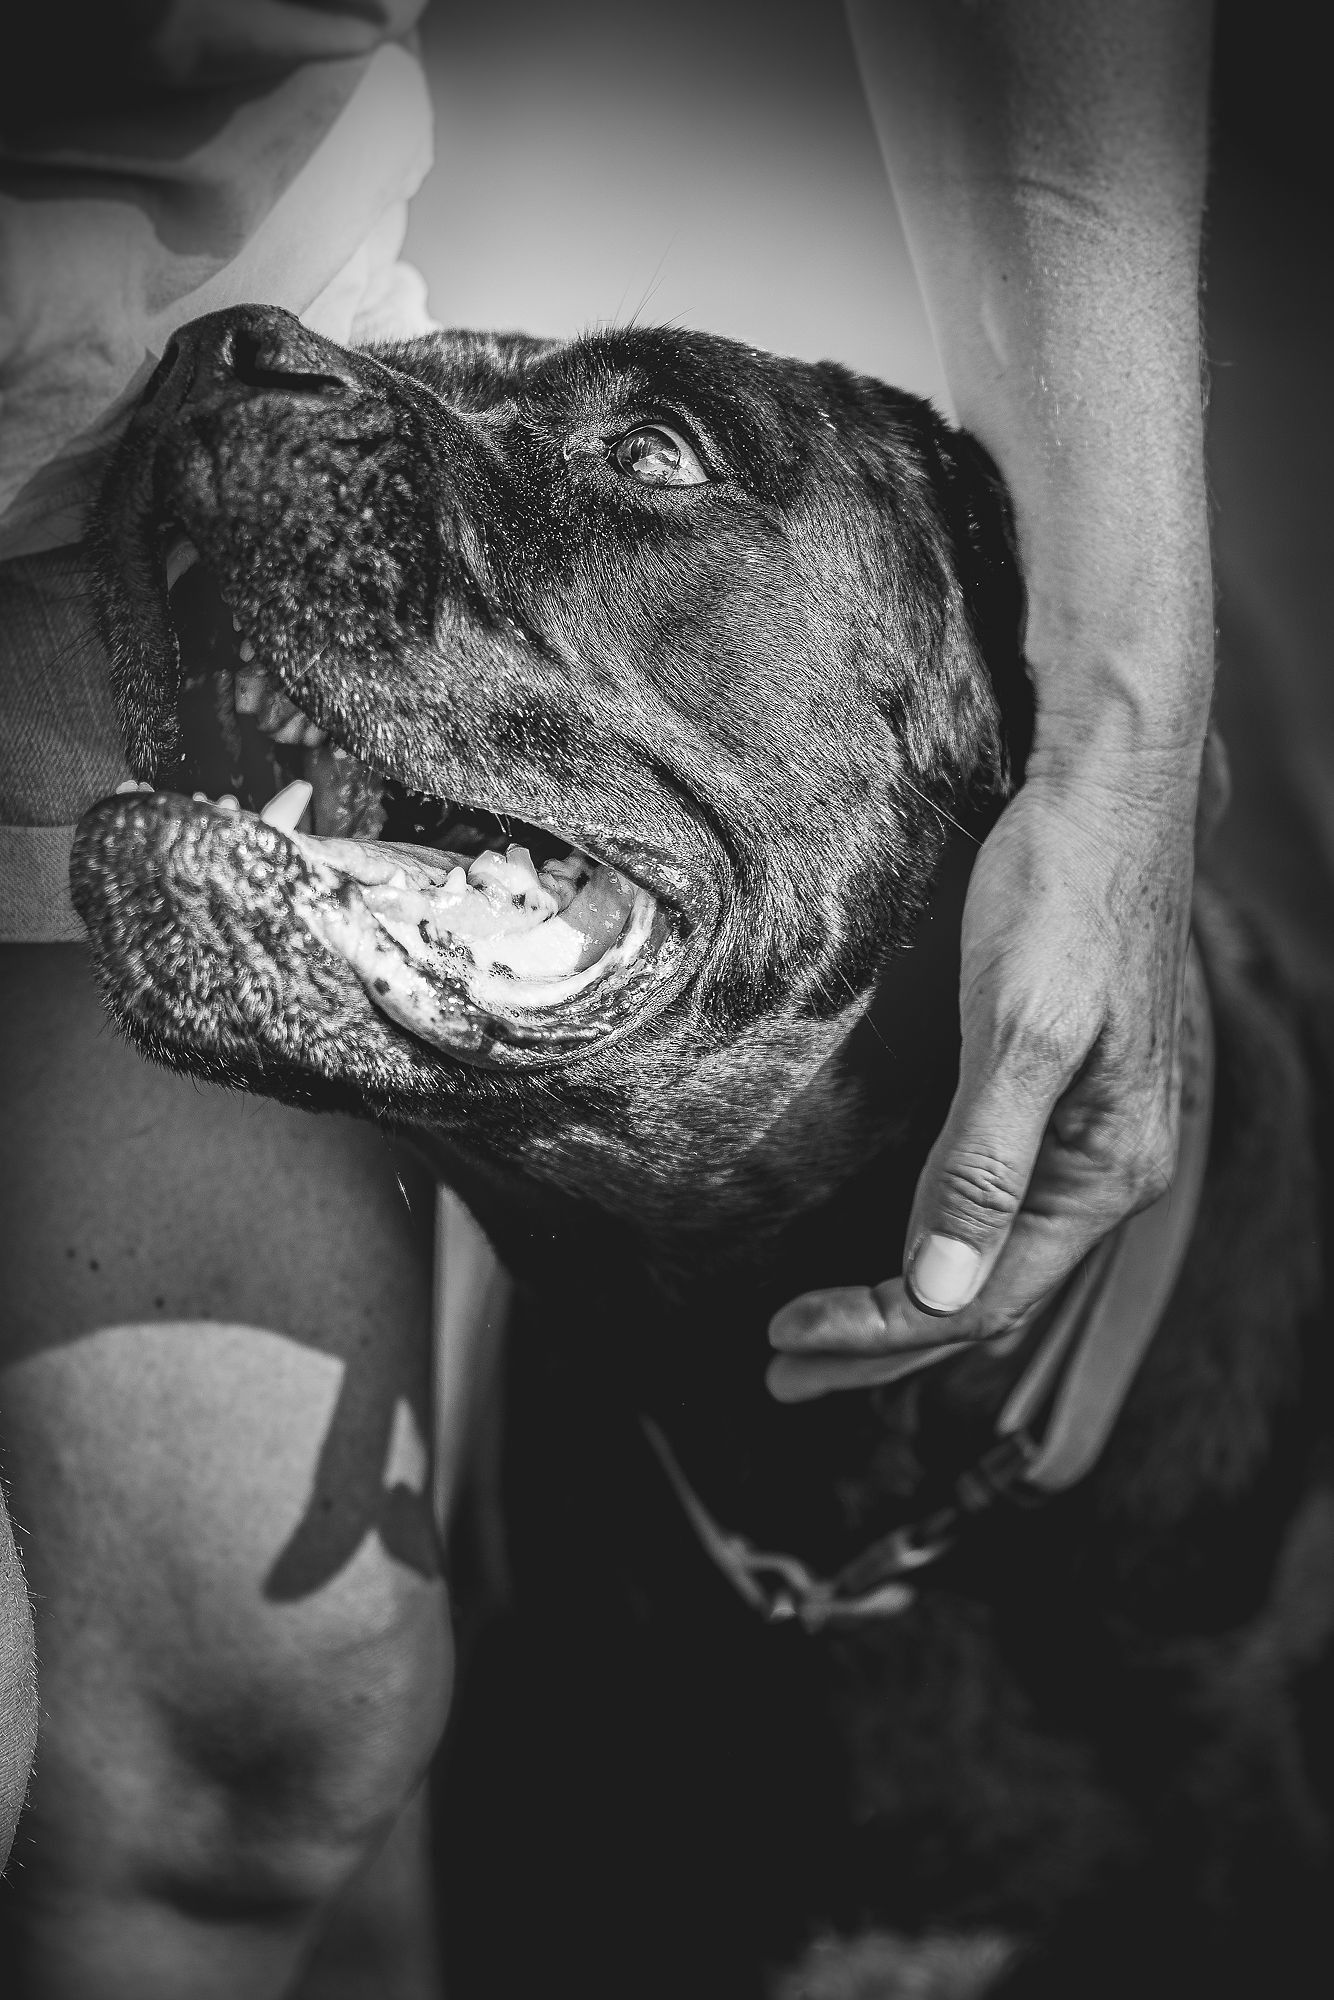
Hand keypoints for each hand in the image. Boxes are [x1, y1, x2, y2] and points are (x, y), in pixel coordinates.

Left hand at [768, 751, 1202, 1401]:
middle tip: (781, 1372)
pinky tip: (890, 1248)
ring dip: (903, 1303)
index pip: (978, 1297)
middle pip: (984, 1293)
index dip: (876, 1331)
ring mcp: (1086, 1134)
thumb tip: (937, 1293)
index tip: (782, 1340)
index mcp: (1105, 1169)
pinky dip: (933, 1245)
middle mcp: (1105, 1168)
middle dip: (880, 1343)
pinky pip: (996, 1208)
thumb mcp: (1020, 1030)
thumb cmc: (1063, 897)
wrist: (1105, 793)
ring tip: (821, 1337)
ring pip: (989, 1256)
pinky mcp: (1058, 1094)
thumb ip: (984, 1165)